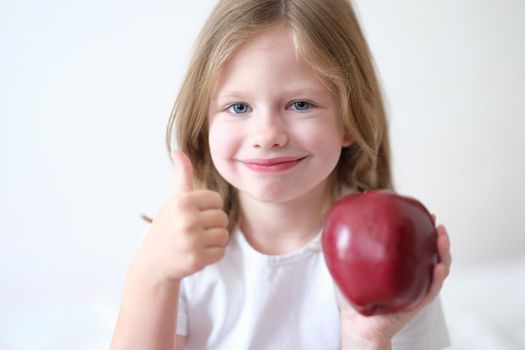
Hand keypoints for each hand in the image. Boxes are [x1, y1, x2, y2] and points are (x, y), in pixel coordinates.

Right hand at [133, 151, 228, 281]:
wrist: (153, 262)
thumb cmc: (168, 227)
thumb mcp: (174, 200)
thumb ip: (182, 176)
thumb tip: (178, 151)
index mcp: (182, 202)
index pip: (216, 200)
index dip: (209, 208)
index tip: (196, 215)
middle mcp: (186, 220)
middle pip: (222, 218)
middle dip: (212, 225)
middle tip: (195, 231)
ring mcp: (191, 241)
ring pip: (224, 235)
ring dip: (214, 241)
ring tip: (197, 242)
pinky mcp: (196, 259)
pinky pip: (221, 252)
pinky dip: (212, 255)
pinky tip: (196, 254)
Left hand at [337, 215, 451, 346]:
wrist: (355, 323)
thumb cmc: (352, 296)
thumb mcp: (348, 266)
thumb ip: (345, 247)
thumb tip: (336, 222)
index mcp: (401, 266)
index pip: (417, 245)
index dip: (424, 229)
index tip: (425, 213)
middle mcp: (412, 275)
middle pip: (433, 254)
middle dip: (439, 238)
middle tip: (437, 223)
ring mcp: (416, 288)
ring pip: (439, 270)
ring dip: (444, 253)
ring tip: (441, 237)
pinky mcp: (416, 302)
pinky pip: (431, 290)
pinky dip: (438, 278)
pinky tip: (438, 266)